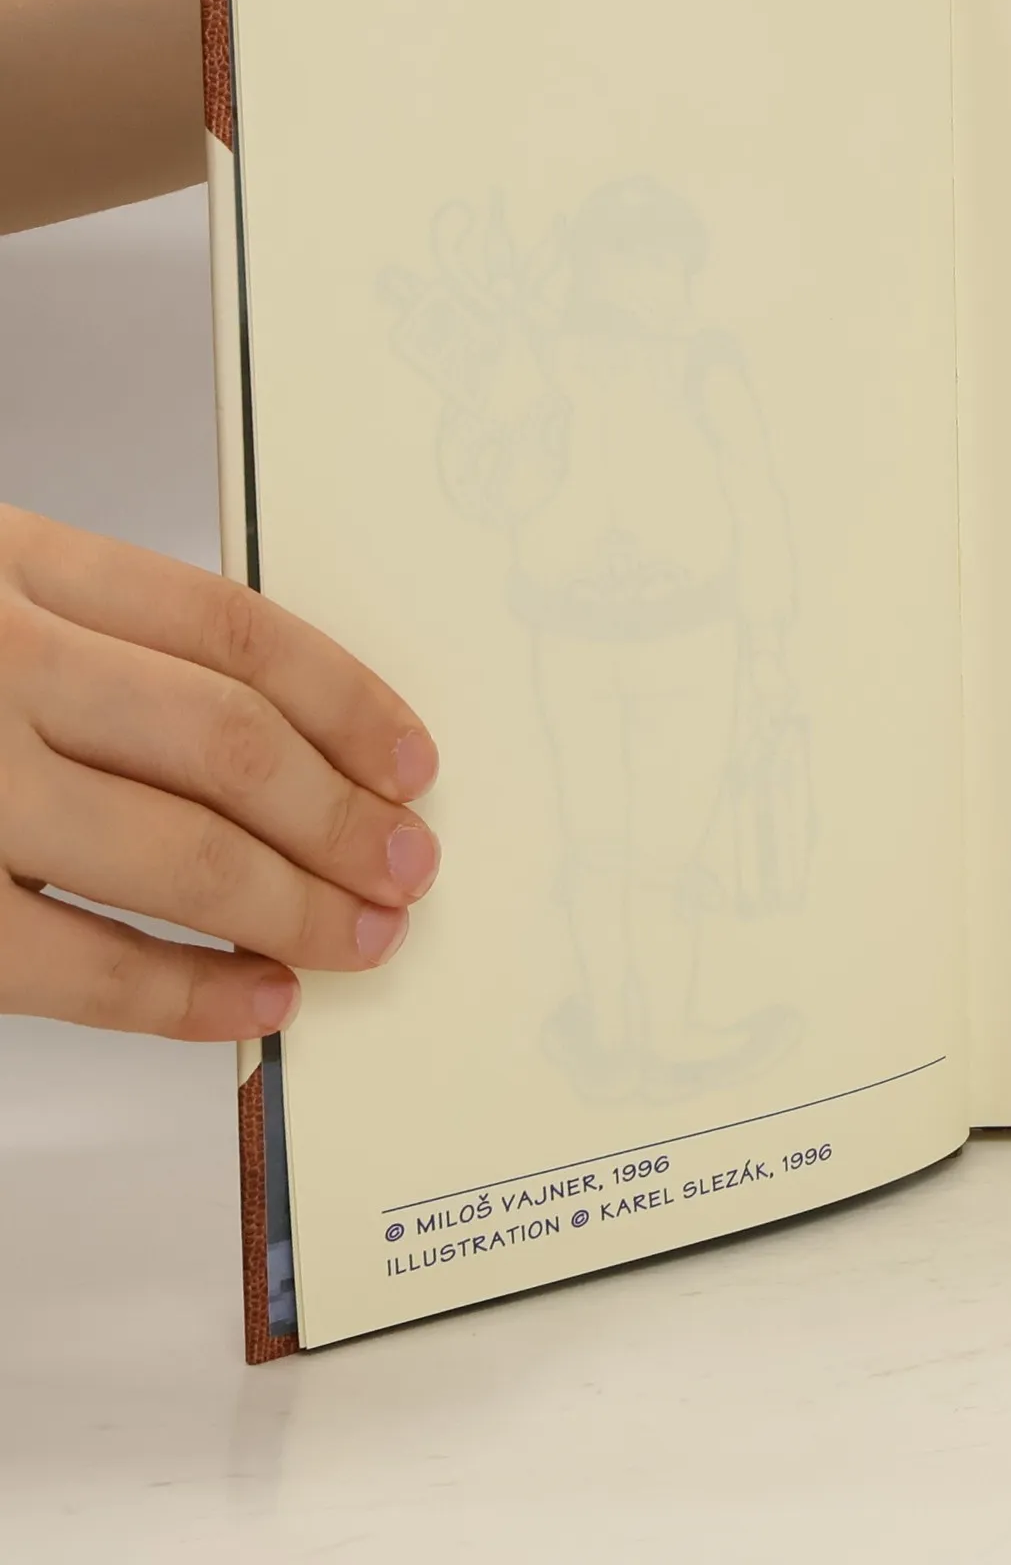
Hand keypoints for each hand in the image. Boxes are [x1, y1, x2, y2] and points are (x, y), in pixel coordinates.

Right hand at [0, 506, 439, 1039]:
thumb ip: (96, 636)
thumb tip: (282, 740)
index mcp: (12, 564)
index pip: (234, 631)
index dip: (349, 702)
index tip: (414, 761)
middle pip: (227, 744)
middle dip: (342, 816)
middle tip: (411, 865)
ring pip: (173, 850)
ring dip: (293, 904)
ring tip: (366, 936)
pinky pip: (70, 963)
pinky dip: (184, 994)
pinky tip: (259, 1001)